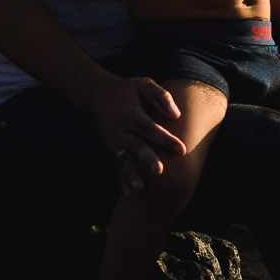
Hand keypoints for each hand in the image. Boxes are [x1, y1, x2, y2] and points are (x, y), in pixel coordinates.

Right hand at [88, 74, 186, 196]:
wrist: (97, 94)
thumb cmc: (127, 89)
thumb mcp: (143, 84)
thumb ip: (160, 97)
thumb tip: (176, 115)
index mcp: (132, 113)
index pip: (150, 127)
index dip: (165, 139)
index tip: (182, 150)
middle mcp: (122, 129)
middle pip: (136, 146)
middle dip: (147, 159)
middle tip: (159, 172)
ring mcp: (115, 141)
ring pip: (124, 160)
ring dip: (131, 175)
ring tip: (140, 189)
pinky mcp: (112, 149)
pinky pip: (117, 166)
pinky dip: (122, 180)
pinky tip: (130, 195)